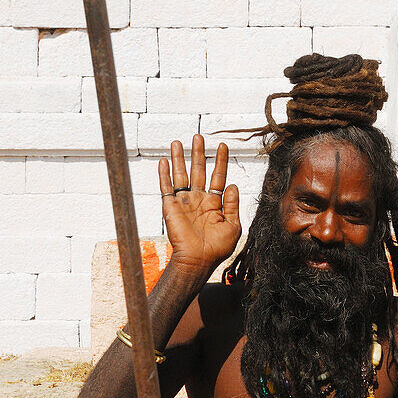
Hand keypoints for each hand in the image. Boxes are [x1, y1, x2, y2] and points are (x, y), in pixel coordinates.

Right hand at [158, 136, 241, 277]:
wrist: (198, 261)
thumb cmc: (217, 248)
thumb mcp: (233, 225)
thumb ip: (232, 204)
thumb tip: (232, 184)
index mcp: (214, 202)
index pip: (218, 176)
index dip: (220, 161)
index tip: (223, 146)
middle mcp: (199, 199)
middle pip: (199, 170)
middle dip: (199, 153)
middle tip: (199, 137)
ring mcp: (184, 201)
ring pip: (181, 174)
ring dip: (180, 158)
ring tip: (178, 142)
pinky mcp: (171, 206)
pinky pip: (166, 187)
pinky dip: (164, 174)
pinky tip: (164, 161)